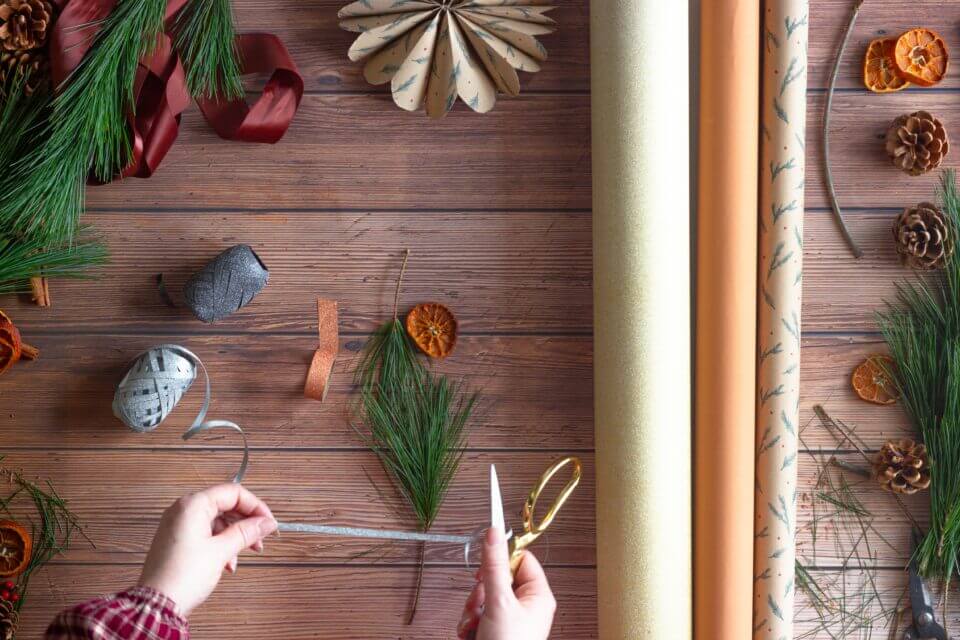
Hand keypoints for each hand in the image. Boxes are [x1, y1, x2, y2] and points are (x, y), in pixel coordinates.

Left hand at [138, 483, 277, 615]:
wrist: (156, 605)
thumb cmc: (183, 576)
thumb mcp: (221, 551)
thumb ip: (247, 532)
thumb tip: (266, 522)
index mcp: (192, 505)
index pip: (233, 492)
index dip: (255, 506)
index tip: (268, 522)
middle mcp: (183, 510)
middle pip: (225, 505)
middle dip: (245, 522)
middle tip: (260, 539)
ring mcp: (177, 525)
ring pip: (216, 521)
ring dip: (234, 536)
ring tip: (243, 554)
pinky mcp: (176, 539)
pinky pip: (205, 532)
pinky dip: (220, 543)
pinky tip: (227, 562)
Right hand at [457, 528, 555, 639]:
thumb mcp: (499, 601)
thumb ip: (494, 565)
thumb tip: (494, 531)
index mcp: (538, 595)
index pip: (520, 559)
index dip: (501, 560)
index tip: (486, 565)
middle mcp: (526, 606)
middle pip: (497, 578)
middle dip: (480, 591)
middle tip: (480, 603)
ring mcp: (510, 620)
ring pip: (483, 597)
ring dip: (472, 609)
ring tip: (475, 624)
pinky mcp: (494, 632)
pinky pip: (477, 615)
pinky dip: (469, 623)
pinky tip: (470, 634)